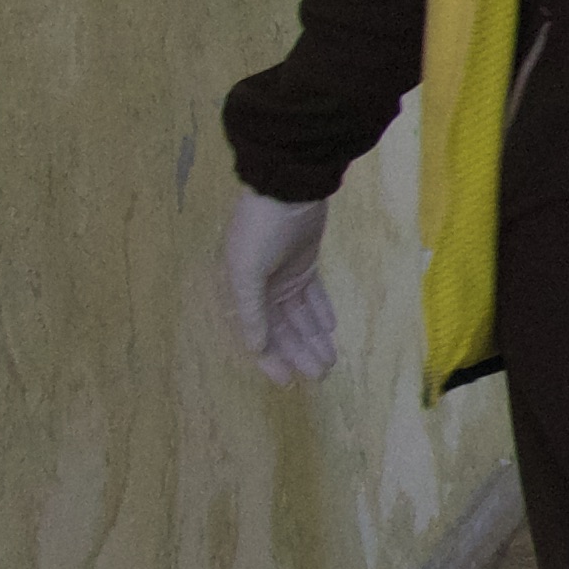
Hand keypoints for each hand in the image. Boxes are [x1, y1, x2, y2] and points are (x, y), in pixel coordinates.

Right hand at [215, 188, 340, 385]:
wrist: (289, 187)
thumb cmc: (261, 228)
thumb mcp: (246, 271)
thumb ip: (251, 311)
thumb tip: (254, 347)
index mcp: (239, 290)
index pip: (256, 334)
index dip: (271, 359)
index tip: (288, 381)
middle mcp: (260, 286)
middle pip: (282, 329)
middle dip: (300, 352)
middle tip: (321, 374)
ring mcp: (283, 274)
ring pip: (300, 315)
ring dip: (313, 337)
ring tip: (330, 359)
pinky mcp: (304, 262)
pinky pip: (312, 295)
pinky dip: (320, 311)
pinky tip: (329, 328)